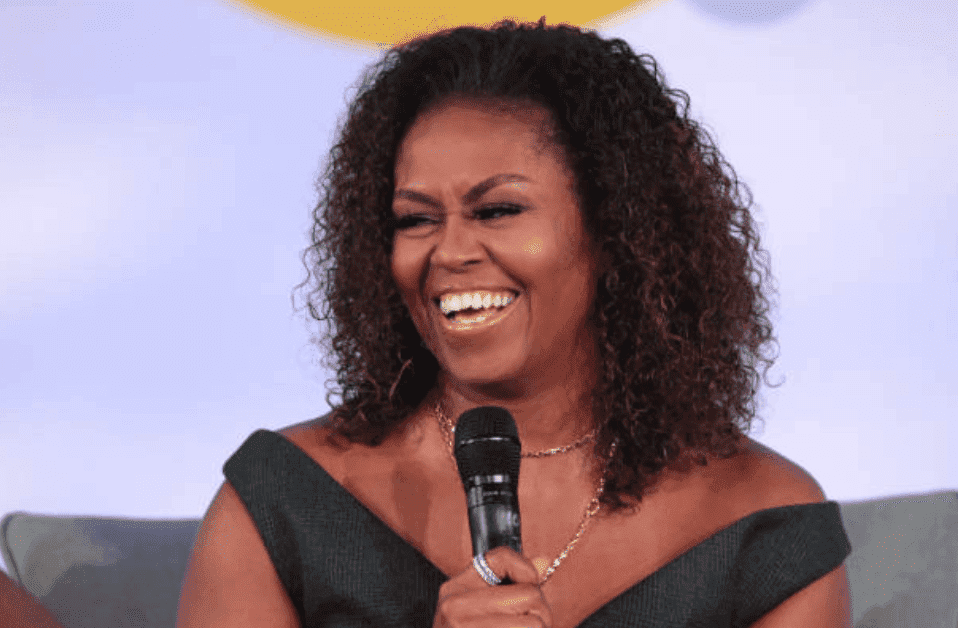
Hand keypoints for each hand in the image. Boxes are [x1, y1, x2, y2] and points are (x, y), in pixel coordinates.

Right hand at [432, 547, 552, 626]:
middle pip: (530, 595)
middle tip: (524, 626)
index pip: (499, 558)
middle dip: (538, 613)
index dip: (525, 569)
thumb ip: (508, 584)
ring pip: (536, 623)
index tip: (530, 583)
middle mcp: (455, 609)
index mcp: (454, 591)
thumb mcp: (475, 611)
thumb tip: (542, 561)